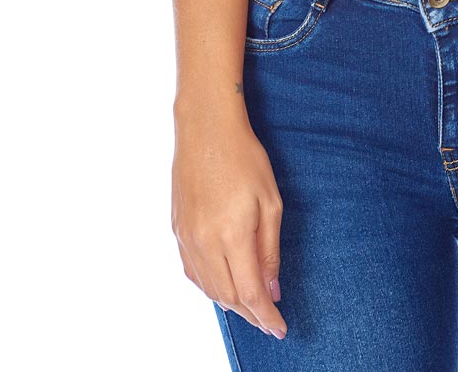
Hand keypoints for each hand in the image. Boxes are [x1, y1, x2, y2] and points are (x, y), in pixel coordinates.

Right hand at [172, 112, 287, 340]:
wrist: (206, 129)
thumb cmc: (244, 158)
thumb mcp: (270, 201)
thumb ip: (270, 249)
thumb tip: (272, 288)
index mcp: (232, 235)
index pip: (250, 292)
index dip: (266, 315)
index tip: (280, 328)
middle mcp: (205, 243)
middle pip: (227, 297)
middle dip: (251, 315)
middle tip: (269, 321)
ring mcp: (187, 238)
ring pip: (208, 288)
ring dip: (230, 304)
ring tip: (251, 308)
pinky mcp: (177, 230)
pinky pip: (193, 272)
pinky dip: (210, 287)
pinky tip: (224, 286)